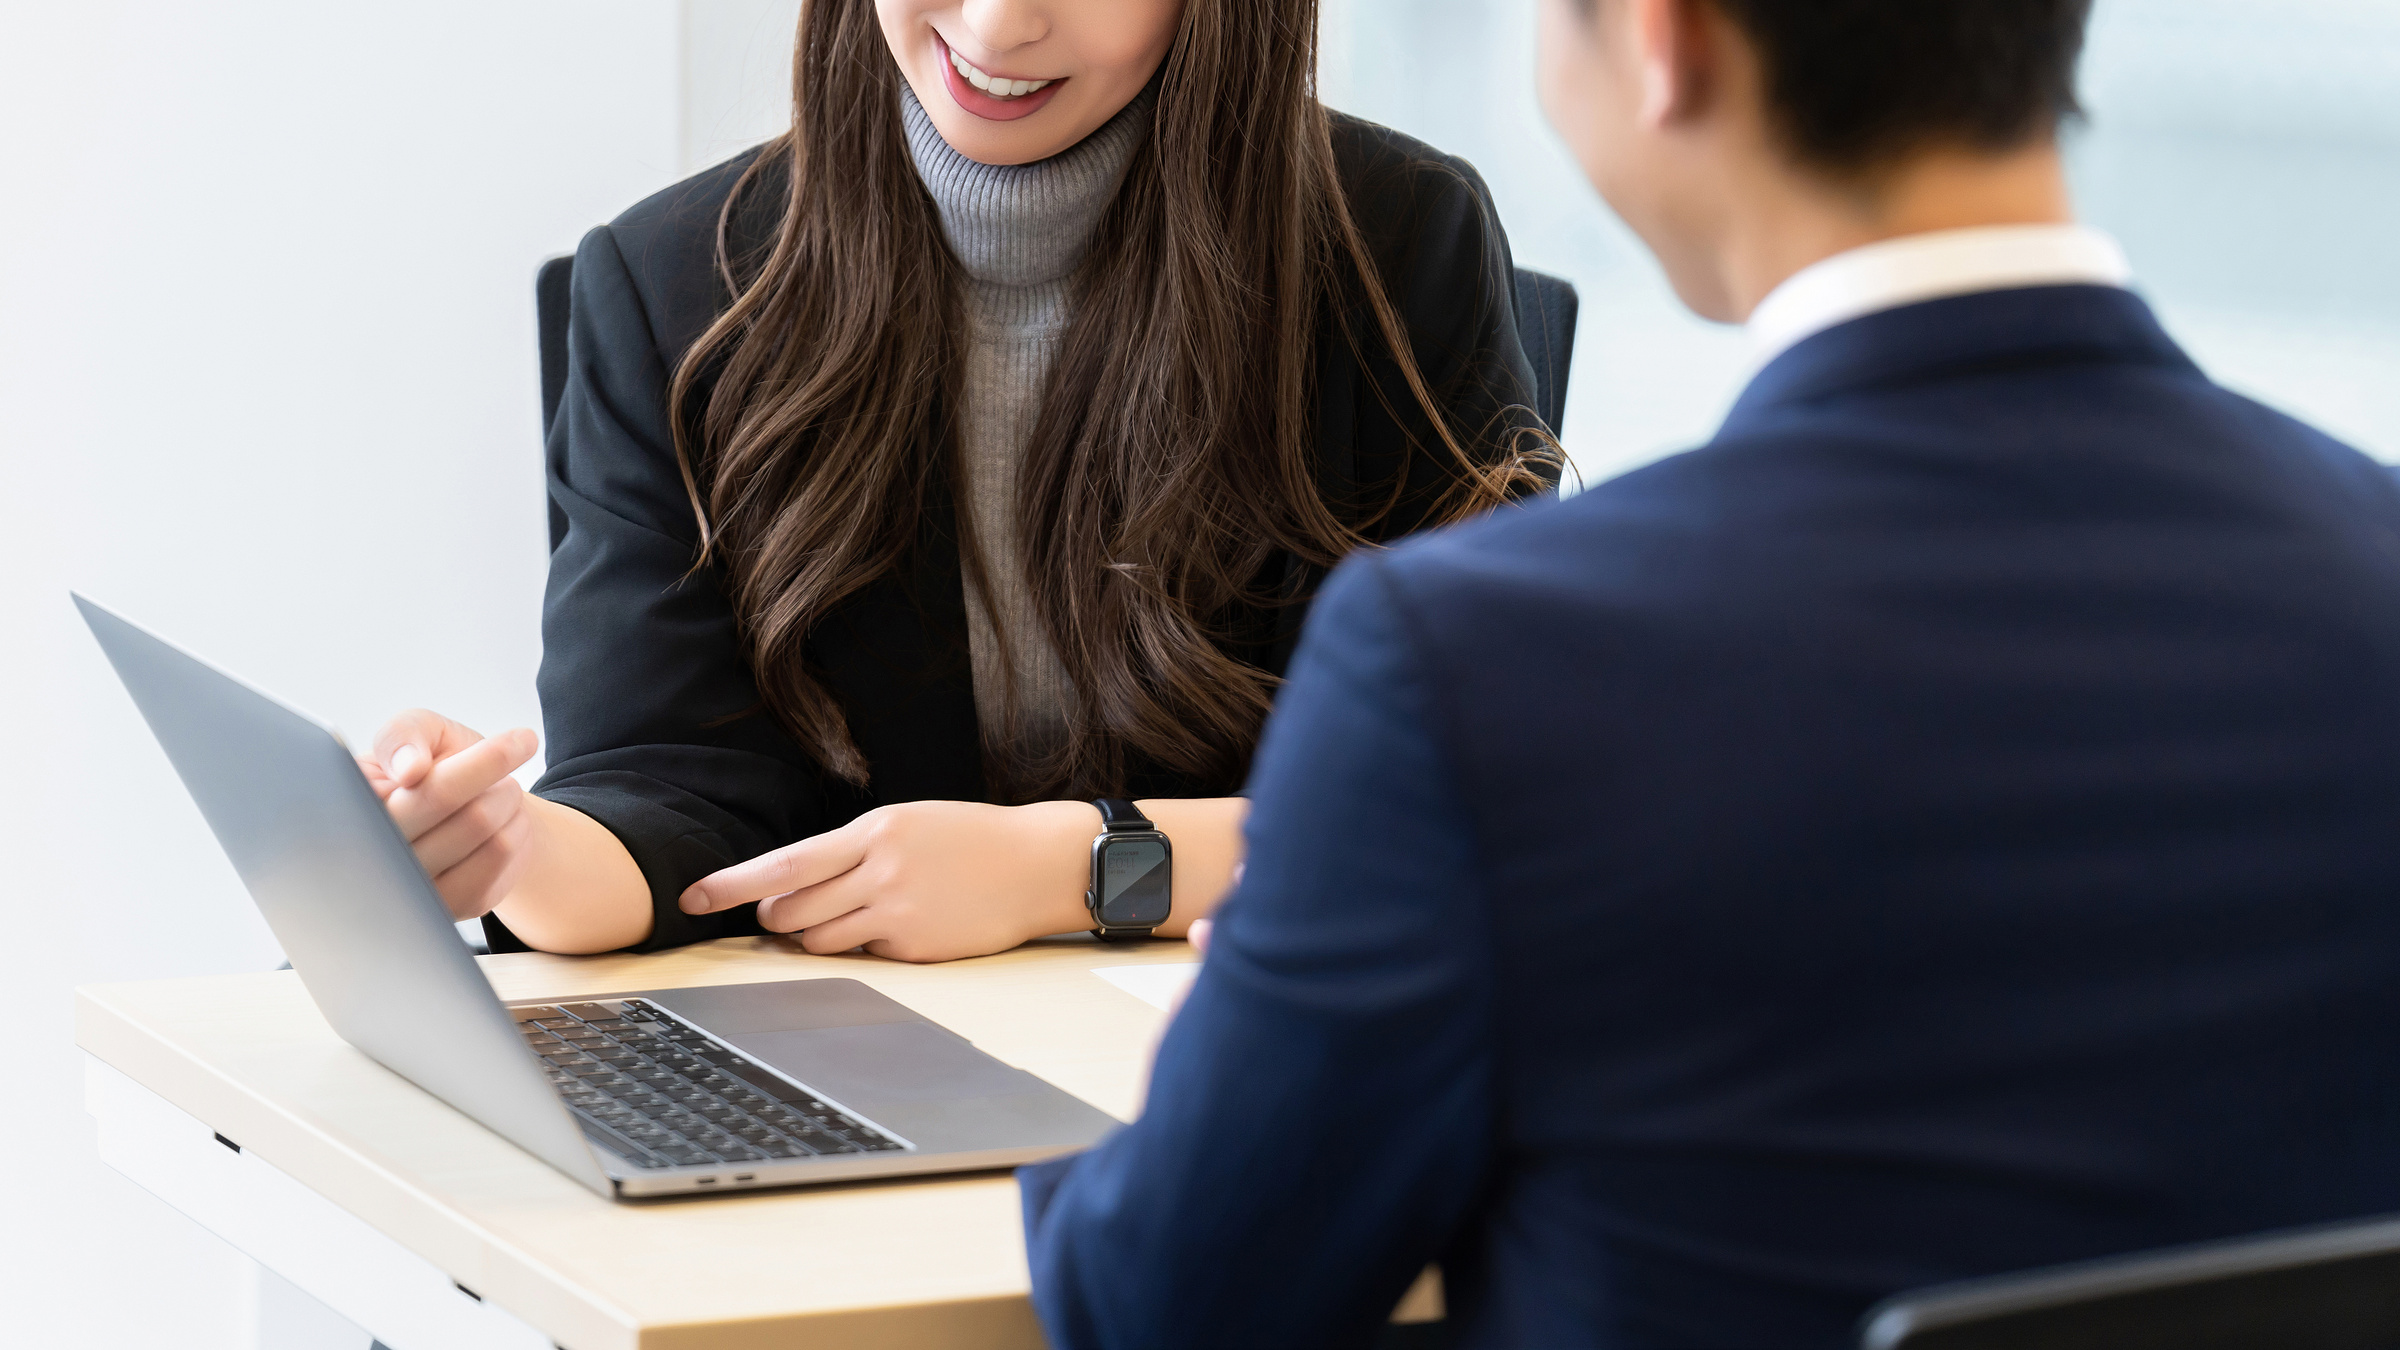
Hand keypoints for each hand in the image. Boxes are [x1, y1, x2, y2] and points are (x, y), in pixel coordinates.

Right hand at [361, 709, 539, 921]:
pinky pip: (503, 866)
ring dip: (511, 805)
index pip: (436, 791)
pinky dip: (517, 833)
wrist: (455, 808)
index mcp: (356, 811)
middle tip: (511, 760)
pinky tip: (501, 825)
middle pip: (475, 820)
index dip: (485, 764)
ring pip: (494, 843)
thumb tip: (409, 769)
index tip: (524, 740)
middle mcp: (376, 862)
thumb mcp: (413, 733)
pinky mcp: (448, 911)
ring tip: (498, 795)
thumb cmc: (426, 765)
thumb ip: (403, 735)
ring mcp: (412, 894)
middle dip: (503, 781)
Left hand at [678, 800, 1096, 963]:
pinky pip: (864, 954)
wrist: (1036, 865)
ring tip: (848, 916)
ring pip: (820, 940)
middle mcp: (881, 872)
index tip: (693, 897)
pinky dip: (867, 944)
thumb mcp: (907, 823)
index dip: (731, 885)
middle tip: (784, 913)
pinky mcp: (916, 949)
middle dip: (775, 917)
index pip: (784, 864)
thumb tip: (796, 883)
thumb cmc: (969, 839)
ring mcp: (899, 914)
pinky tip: (902, 924)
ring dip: (815, 935)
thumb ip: (853, 849)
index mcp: (874, 831)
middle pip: (790, 911)